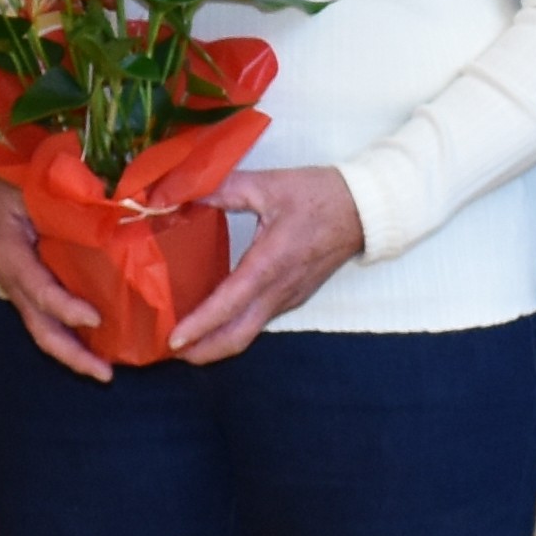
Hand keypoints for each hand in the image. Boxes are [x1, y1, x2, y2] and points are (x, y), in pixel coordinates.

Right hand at [0, 174, 111, 381]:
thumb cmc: (10, 189)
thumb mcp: (29, 187)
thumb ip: (62, 200)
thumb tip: (106, 204)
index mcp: (11, 254)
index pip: (38, 289)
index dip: (65, 307)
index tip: (95, 318)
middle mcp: (14, 282)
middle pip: (40, 328)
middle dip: (72, 355)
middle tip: (104, 373)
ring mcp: (21, 293)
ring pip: (44, 332)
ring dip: (73, 354)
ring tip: (104, 371)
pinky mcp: (30, 295)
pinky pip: (49, 323)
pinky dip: (71, 339)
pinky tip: (98, 345)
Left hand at [168, 166, 362, 364]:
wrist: (364, 209)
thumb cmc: (318, 195)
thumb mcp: (267, 184)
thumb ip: (223, 188)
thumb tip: (184, 192)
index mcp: (270, 263)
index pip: (229, 303)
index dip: (200, 324)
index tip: (174, 339)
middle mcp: (280, 289)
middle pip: (238, 337)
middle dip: (204, 351)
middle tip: (171, 351)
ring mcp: (289, 297)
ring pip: (249, 332)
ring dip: (218, 342)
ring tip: (187, 339)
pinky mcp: (295, 296)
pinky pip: (260, 320)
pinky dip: (235, 327)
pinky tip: (217, 317)